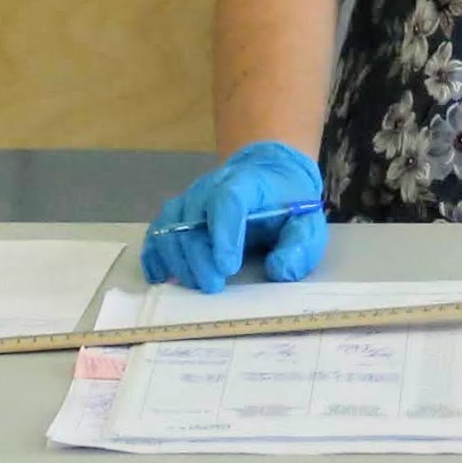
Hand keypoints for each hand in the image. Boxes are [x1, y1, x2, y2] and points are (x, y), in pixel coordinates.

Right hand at [146, 139, 328, 292]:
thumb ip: (300, 245)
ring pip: (169, 227)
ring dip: (177, 261)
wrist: (267, 175)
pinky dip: (155, 256)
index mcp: (246, 183)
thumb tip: (278, 269)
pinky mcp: (177, 214)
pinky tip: (162, 277)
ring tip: (195, 285)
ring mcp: (190, 199)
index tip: (227, 268)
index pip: (227, 201)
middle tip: (213, 287)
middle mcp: (210, 187)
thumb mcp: (307, 222)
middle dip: (199, 259)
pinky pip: (157, 232)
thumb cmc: (287, 203)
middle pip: (192, 221)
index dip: (223, 234)